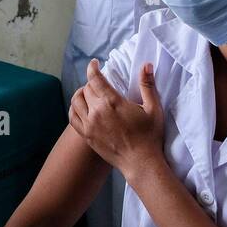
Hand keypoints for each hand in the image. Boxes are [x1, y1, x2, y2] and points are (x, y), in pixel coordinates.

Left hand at [69, 60, 164, 178]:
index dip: (92, 67)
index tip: (94, 63)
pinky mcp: (87, 136)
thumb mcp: (153, 108)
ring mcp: (90, 125)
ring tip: (89, 94)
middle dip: (92, 82)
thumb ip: (147, 85)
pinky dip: (74, 109)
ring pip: (76, 101)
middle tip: (99, 83)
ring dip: (81, 94)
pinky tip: (81, 108)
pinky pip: (72, 117)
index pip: (95, 78)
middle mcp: (97, 111)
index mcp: (112, 102)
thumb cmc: (150, 136)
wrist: (140, 163)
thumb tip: (146, 65)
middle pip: (86, 88)